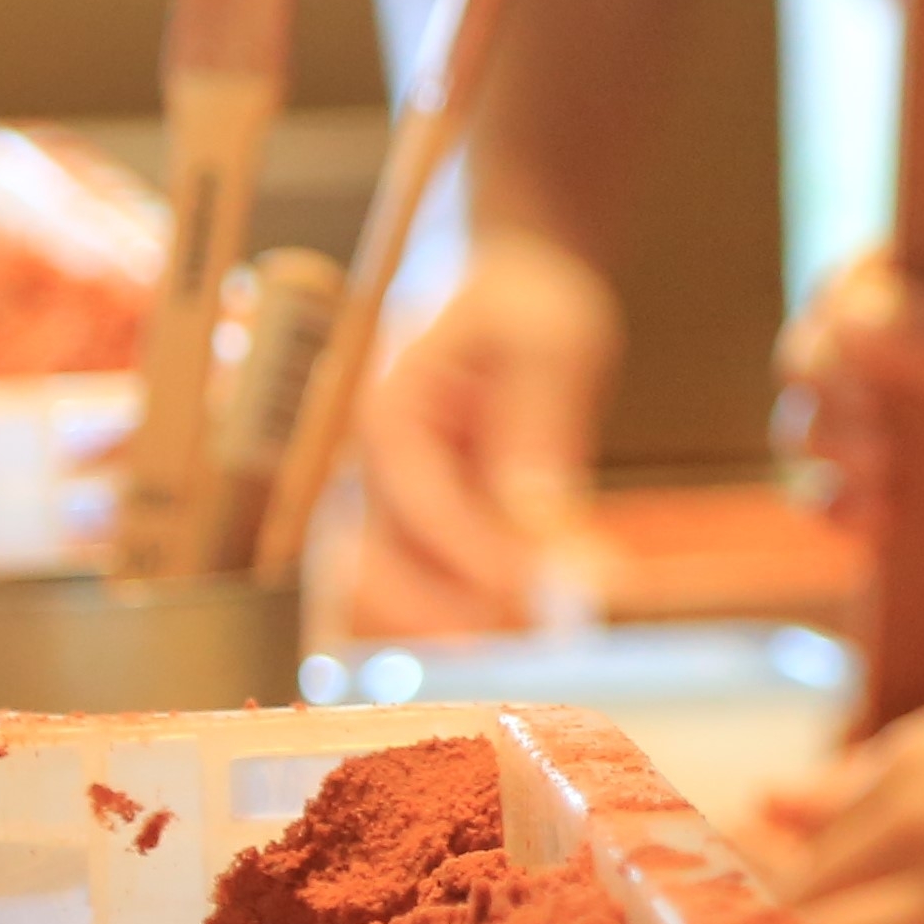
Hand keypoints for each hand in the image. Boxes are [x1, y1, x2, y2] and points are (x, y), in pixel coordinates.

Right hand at [349, 227, 618, 630]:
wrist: (516, 290)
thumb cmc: (529, 302)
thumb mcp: (551, 342)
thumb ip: (540, 423)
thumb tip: (537, 512)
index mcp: (391, 408)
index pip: (416, 498)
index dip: (470, 552)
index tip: (535, 586)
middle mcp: (377, 463)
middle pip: (372, 563)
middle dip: (441, 612)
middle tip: (531, 633)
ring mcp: (395, 499)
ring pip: (394, 588)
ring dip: (457, 622)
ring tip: (547, 632)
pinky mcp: (428, 524)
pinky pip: (433, 585)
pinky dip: (476, 609)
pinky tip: (542, 618)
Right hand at [775, 250, 923, 674]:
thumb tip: (844, 312)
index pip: (874, 271)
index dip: (843, 300)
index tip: (847, 333)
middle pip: (830, 345)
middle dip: (829, 380)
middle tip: (875, 422)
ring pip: (822, 422)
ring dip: (828, 442)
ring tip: (885, 471)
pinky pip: (839, 498)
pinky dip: (838, 504)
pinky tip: (879, 518)